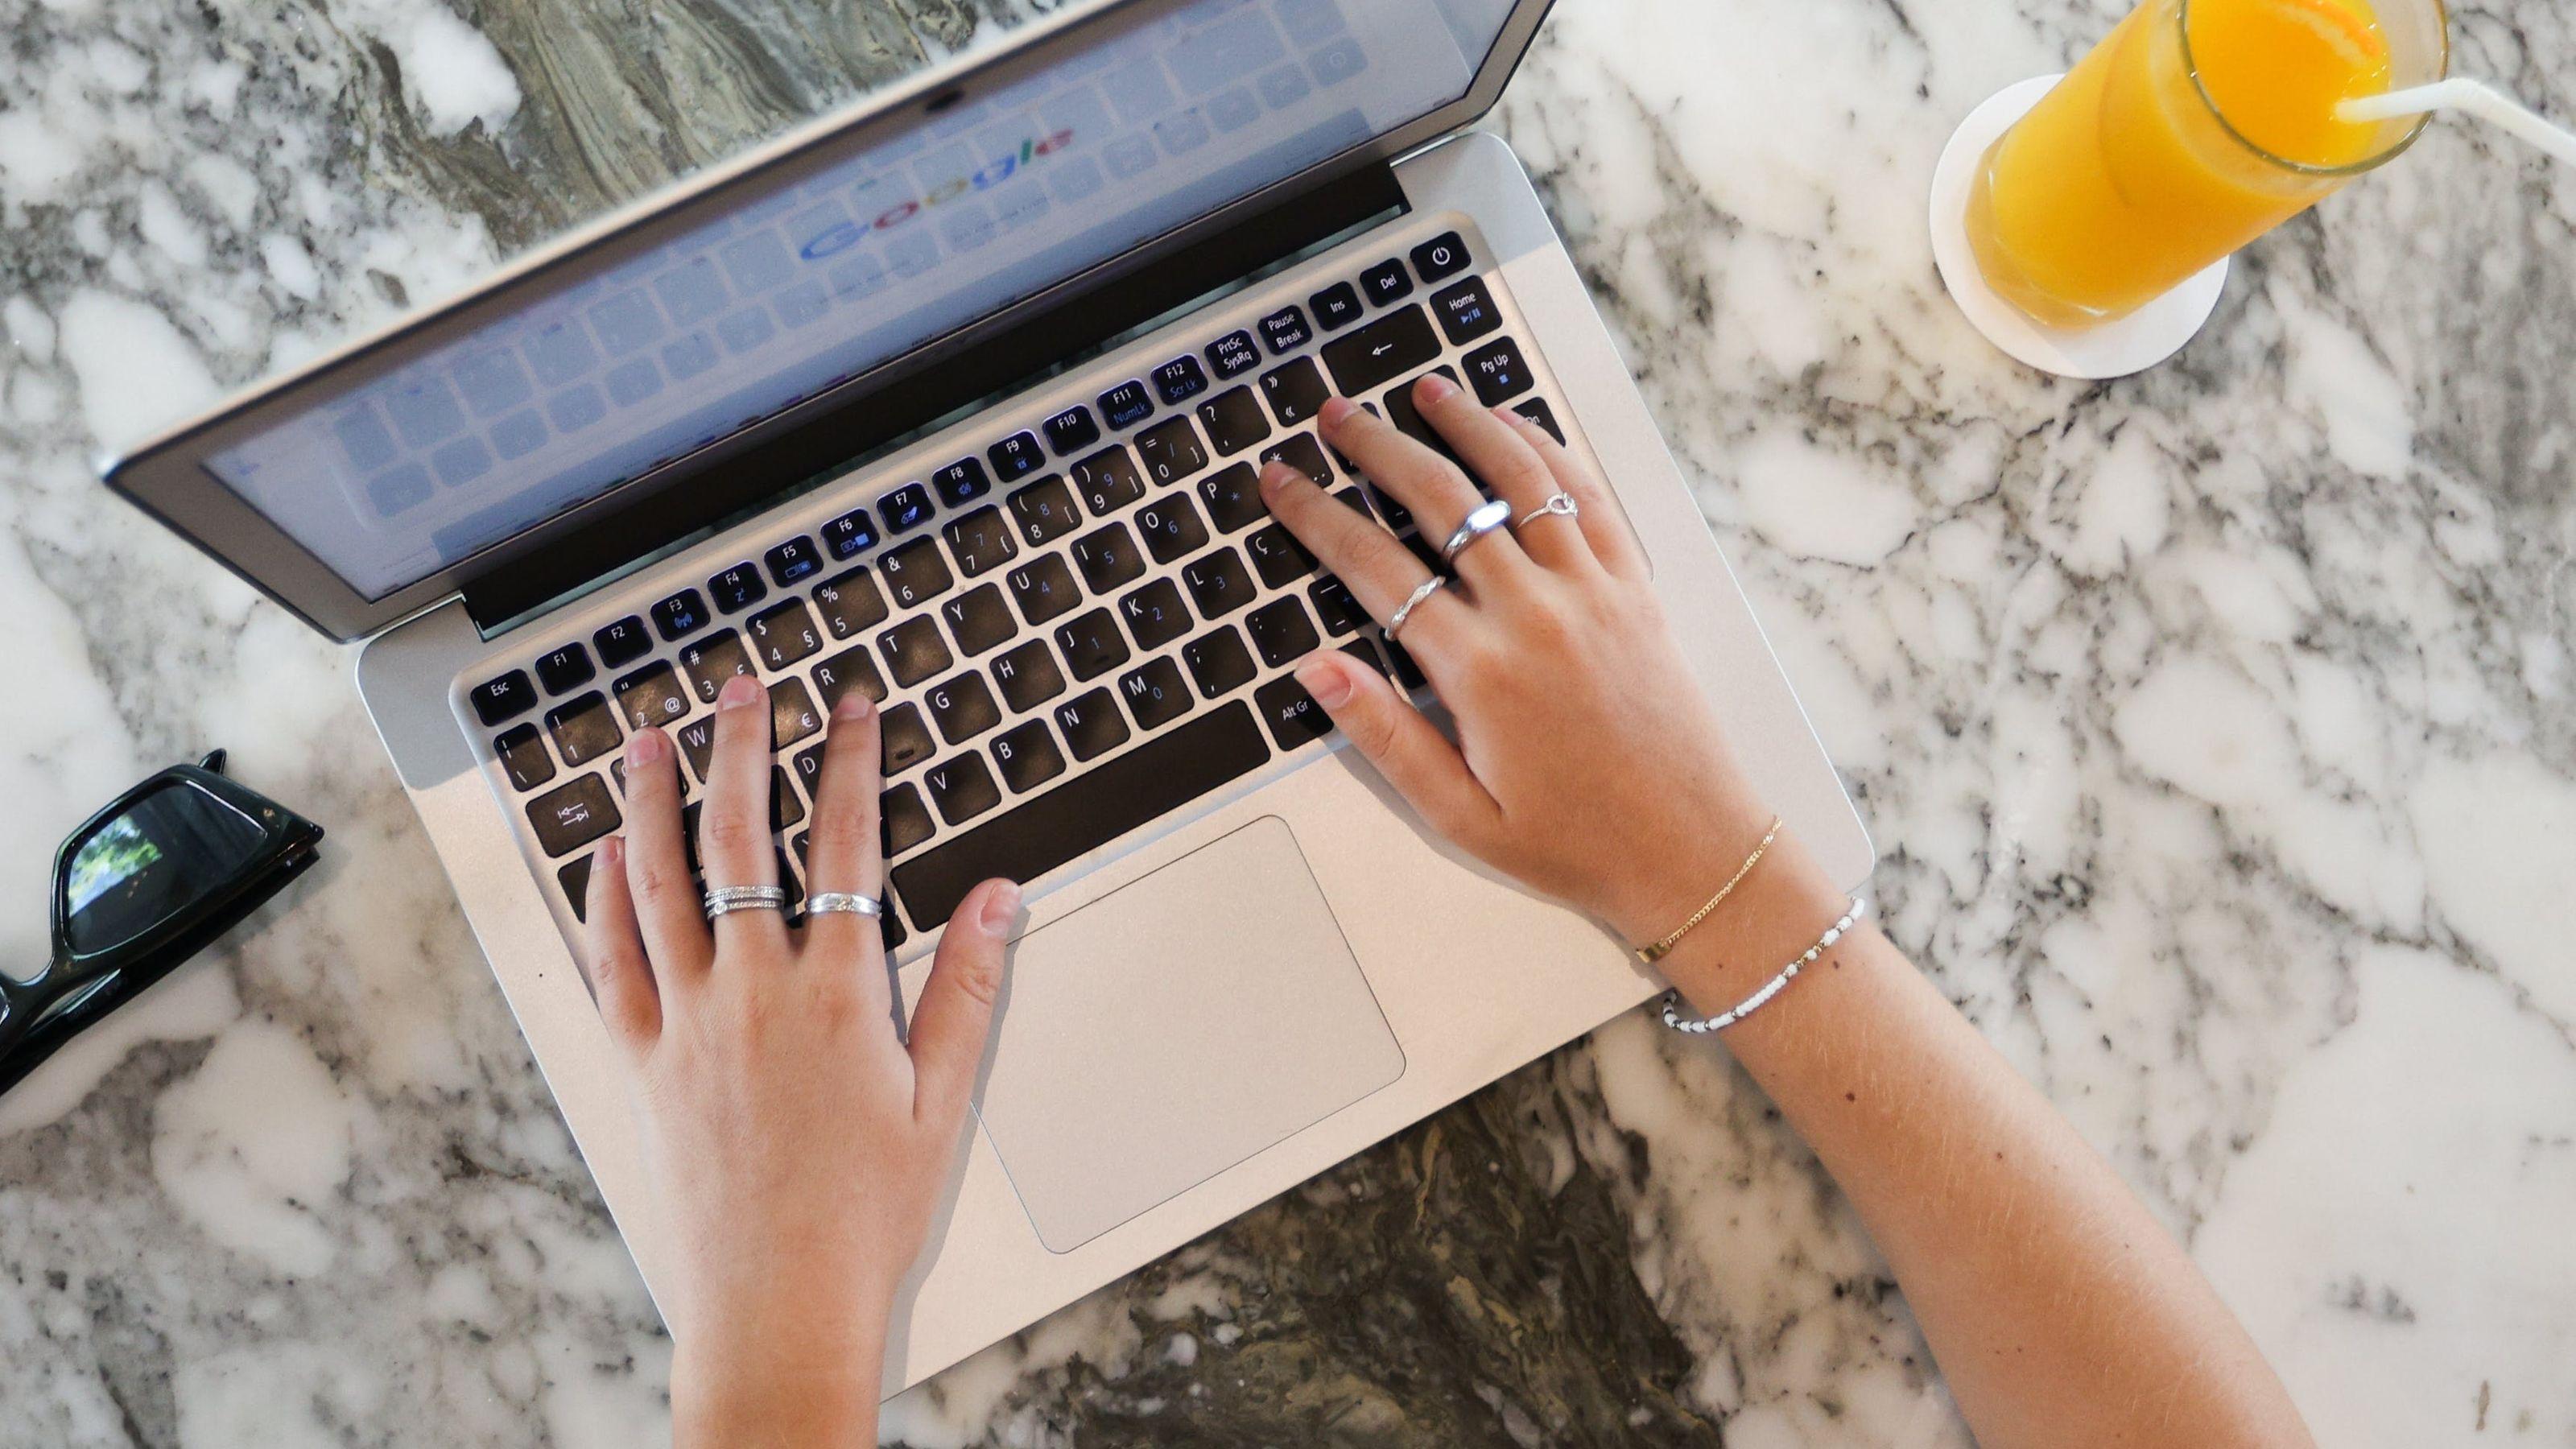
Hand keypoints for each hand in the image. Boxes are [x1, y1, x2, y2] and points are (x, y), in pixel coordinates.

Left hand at [580, 674, 1018, 1441]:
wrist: (778, 1300)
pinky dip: (604, 900)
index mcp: (837, 993)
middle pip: (740, 841)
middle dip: (743, 750)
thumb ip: (967, 987)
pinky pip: (613, 963)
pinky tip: (605, 855)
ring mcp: (689, 1023)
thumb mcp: (942, 1098)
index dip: (848, 761)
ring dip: (653, 801)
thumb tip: (997, 896)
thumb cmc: (864, 1212)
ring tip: (649, 737)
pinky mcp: (645, 1062)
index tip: (849, 705)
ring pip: (660, 884)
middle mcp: (753, 992)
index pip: (843, 844)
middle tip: (742, 690)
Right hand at [1259, 378, 1775, 945]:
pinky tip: (1517, 426)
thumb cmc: (1576, 842)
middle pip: (1439, 499)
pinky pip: (1587, 497)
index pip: (1375, 568)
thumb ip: (1384, 737)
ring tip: (1425, 390)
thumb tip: (1318, 672)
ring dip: (1466, 424)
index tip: (1283, 483)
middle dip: (1376, 448)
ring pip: (1517, 478)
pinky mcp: (1634, 589)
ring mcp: (1590, 591)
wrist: (1691, 849)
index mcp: (1478, 671)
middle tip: (1336, 416)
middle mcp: (1534, 614)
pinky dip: (1548, 451)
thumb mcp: (1459, 814)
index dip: (1318, 516)